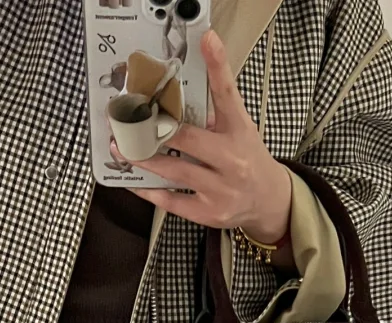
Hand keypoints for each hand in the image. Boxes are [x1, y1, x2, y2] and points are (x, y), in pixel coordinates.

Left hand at [113, 28, 291, 243]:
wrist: (269, 201)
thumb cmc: (247, 160)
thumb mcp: (239, 130)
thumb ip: (215, 113)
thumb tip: (177, 97)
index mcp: (240, 131)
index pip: (228, 94)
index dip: (218, 66)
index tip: (207, 40)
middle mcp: (232, 160)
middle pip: (188, 139)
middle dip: (156, 130)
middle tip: (130, 119)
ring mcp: (220, 189)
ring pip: (174, 171)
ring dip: (144, 159)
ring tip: (121, 148)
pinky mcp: (208, 213)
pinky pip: (171, 202)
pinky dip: (149, 191)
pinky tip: (133, 180)